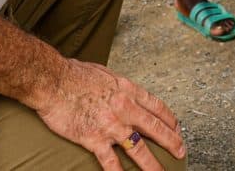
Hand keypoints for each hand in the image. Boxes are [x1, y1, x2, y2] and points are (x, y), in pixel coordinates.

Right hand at [36, 60, 184, 170]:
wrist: (53, 81)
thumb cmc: (74, 74)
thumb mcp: (105, 73)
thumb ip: (117, 85)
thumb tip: (122, 90)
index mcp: (127, 89)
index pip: (156, 106)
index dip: (169, 119)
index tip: (177, 128)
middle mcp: (124, 107)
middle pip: (154, 128)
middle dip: (171, 142)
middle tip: (181, 152)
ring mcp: (111, 124)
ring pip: (138, 148)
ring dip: (152, 164)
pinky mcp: (94, 138)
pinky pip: (111, 162)